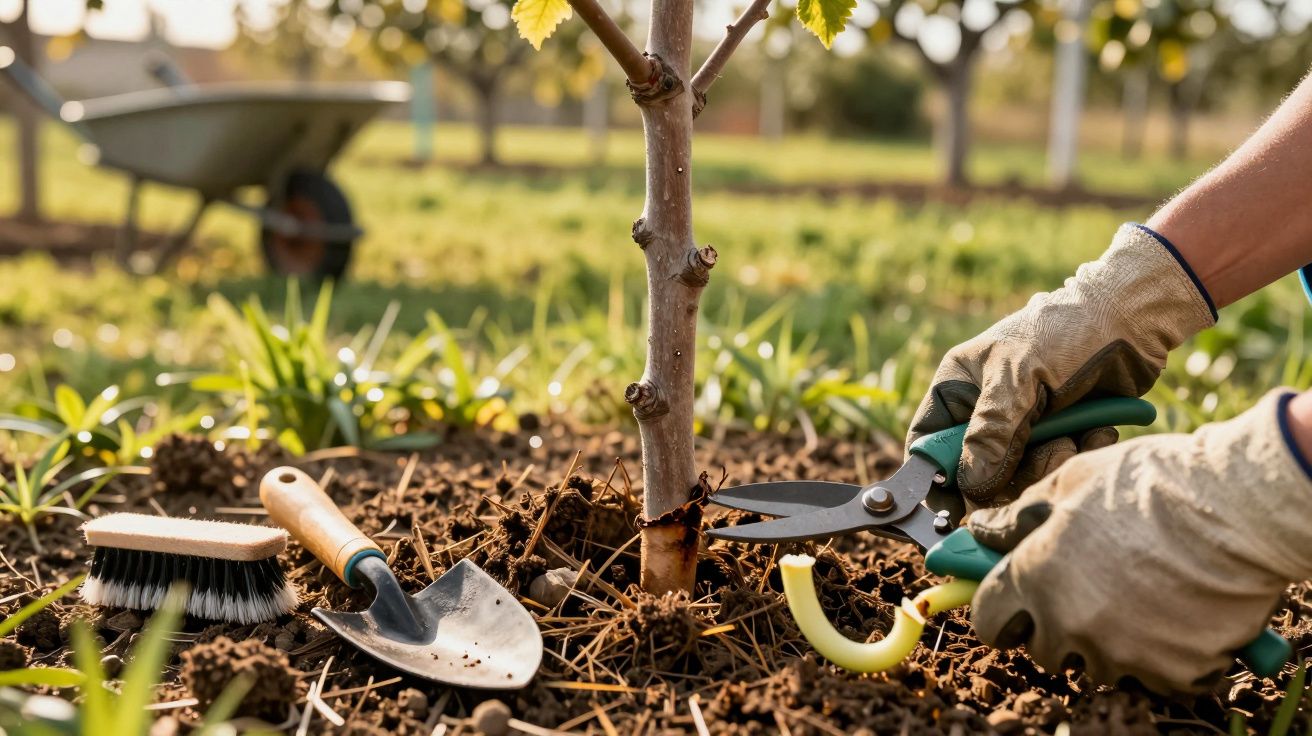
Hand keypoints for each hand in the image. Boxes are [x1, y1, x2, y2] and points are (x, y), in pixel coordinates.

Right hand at [906, 223, 1214, 503]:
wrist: (1130, 318)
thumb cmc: (1064, 332)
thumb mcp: (1018, 377)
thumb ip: (991, 431)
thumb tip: (970, 487)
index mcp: (958, 387)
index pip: (929, 442)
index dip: (936, 476)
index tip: (953, 508)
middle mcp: (984, 410)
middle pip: (977, 470)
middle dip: (1011, 473)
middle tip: (1044, 456)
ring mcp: (1023, 425)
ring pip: (1020, 475)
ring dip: (1051, 462)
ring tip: (1076, 436)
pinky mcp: (1060, 435)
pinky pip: (1056, 467)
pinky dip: (1078, 455)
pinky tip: (1096, 431)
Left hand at [967, 389, 1311, 692]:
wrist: (1234, 507)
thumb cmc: (1148, 483)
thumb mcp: (1069, 481)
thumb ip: (1017, 516)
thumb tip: (981, 530)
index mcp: (1035, 578)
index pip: (989, 621)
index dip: (997, 611)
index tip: (1011, 604)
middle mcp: (1070, 624)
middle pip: (1043, 649)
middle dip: (1055, 626)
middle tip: (1085, 590)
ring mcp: (1122, 653)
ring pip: (1098, 663)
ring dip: (1108, 639)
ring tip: (1138, 592)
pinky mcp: (1172, 671)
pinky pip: (1154, 674)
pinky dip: (1162, 653)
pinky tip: (1176, 611)